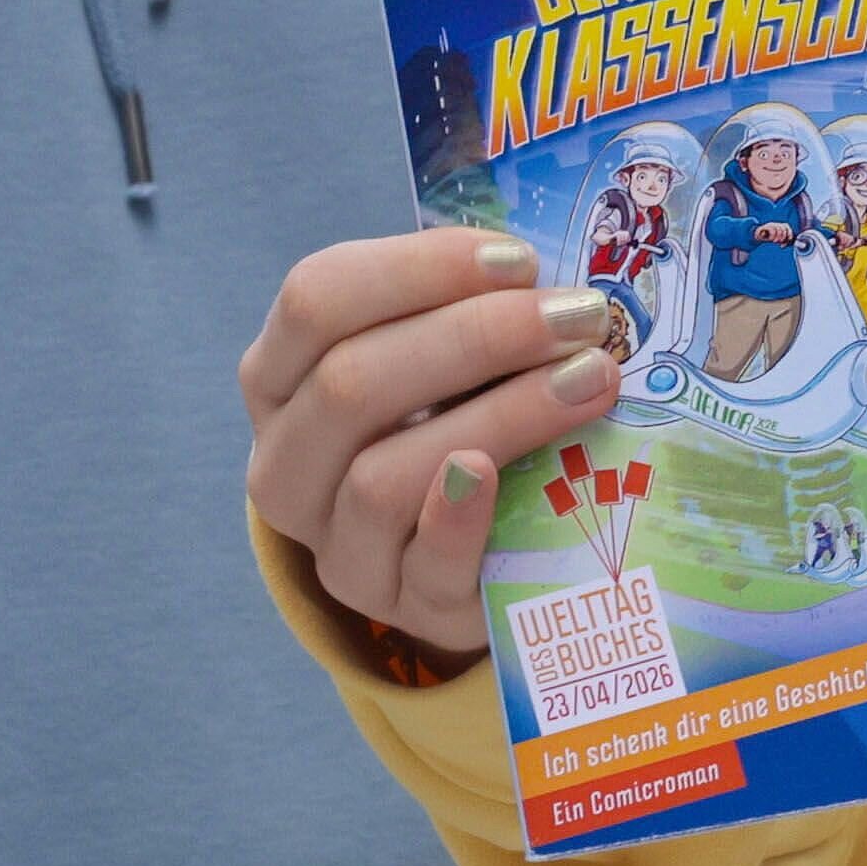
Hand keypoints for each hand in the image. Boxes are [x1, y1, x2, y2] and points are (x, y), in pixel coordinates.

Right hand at [238, 227, 629, 651]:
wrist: (461, 563)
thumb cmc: (448, 429)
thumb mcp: (433, 366)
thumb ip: (457, 313)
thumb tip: (538, 274)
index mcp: (277, 380)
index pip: (315, 301)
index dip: (415, 268)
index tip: (519, 260)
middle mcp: (285, 464)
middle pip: (349, 384)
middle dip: (475, 337)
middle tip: (575, 317)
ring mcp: (335, 545)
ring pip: (380, 477)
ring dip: (498, 417)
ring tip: (588, 381)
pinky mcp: (401, 606)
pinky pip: (422, 562)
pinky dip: (459, 516)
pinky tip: (500, 475)